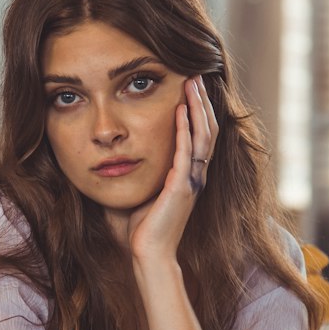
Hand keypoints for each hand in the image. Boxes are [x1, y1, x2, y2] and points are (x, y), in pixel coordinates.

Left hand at [127, 75, 217, 263]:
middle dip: (202, 101)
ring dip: (197, 107)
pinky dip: (184, 129)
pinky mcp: (182, 188)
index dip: (199, 110)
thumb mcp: (143, 190)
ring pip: (202, 136)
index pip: (199, 135)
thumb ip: (142, 170)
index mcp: (189, 176)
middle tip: (196, 74)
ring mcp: (191, 181)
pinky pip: (186, 152)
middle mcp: (195, 176)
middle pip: (207, 129)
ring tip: (192, 83)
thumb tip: (121, 152)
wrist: (149, 255)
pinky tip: (180, 110)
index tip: (191, 86)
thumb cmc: (142, 228)